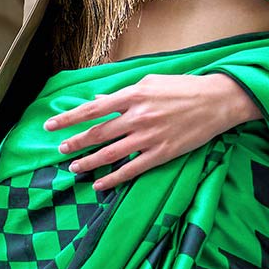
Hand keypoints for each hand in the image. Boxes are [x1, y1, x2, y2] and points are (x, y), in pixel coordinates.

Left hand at [43, 71, 262, 189]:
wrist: (217, 100)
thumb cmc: (183, 88)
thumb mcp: (150, 83)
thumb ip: (121, 95)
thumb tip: (97, 101)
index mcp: (133, 95)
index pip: (92, 109)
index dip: (69, 118)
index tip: (51, 126)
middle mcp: (138, 117)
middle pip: (98, 133)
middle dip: (75, 142)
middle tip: (61, 150)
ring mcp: (149, 137)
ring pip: (111, 154)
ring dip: (89, 162)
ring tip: (74, 167)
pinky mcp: (161, 153)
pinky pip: (131, 169)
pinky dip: (113, 179)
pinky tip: (100, 185)